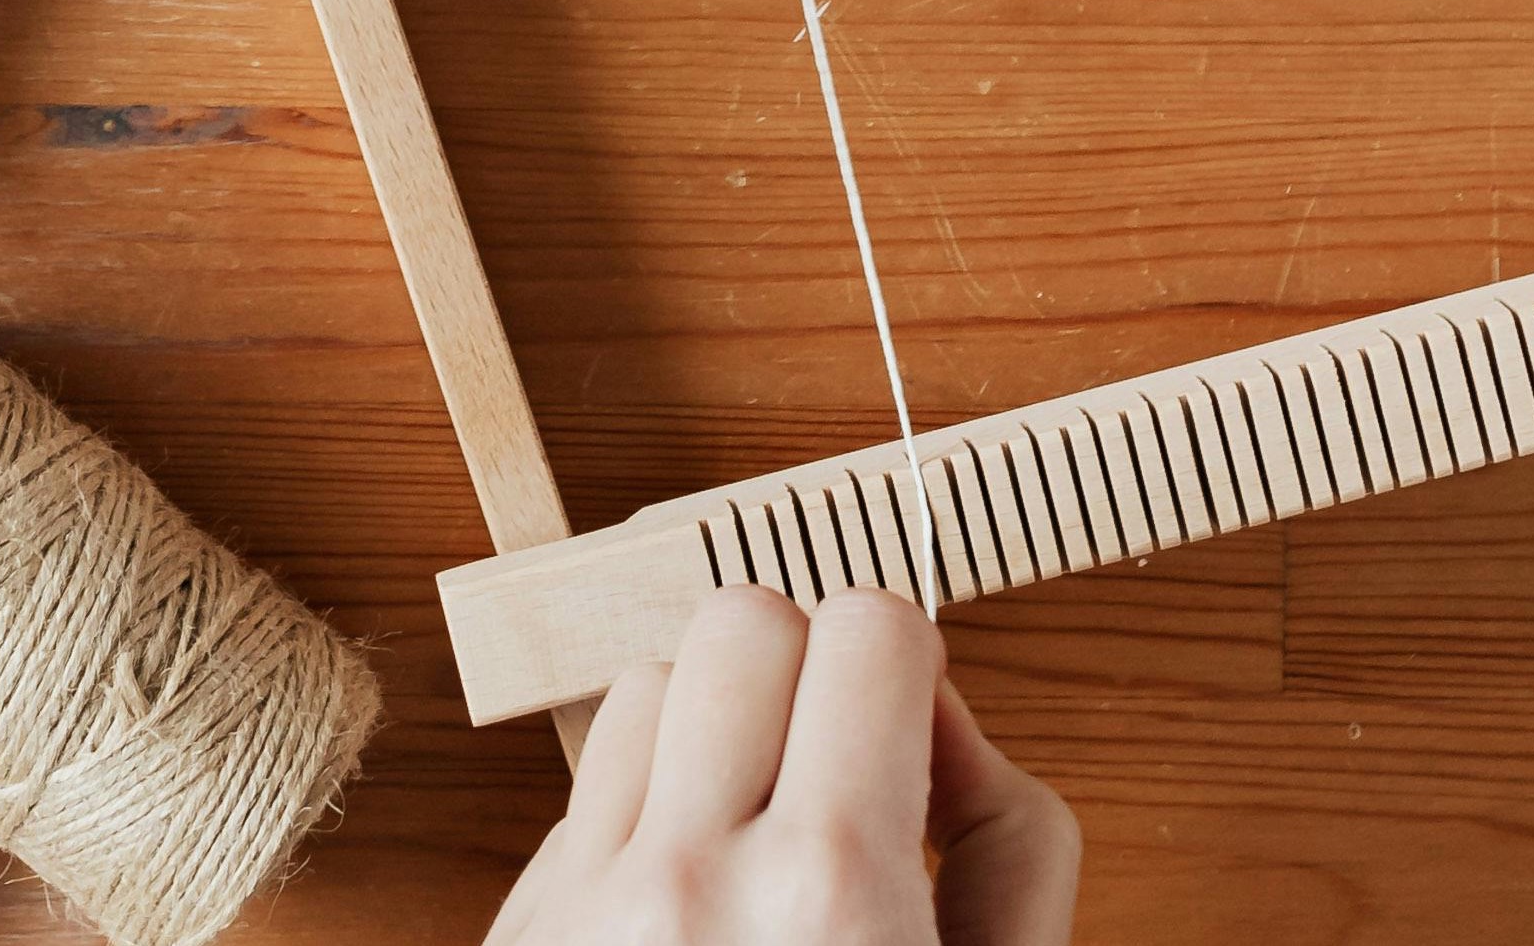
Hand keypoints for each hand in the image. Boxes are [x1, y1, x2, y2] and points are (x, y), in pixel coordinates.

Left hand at [489, 590, 1077, 945]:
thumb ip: (1013, 846)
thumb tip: (944, 720)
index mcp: (833, 896)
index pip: (869, 626)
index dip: (907, 673)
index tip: (913, 748)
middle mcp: (693, 884)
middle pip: (745, 619)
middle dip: (808, 675)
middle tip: (839, 780)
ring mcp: (584, 905)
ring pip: (648, 687)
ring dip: (713, 736)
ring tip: (758, 844)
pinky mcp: (520, 932)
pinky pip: (584, 790)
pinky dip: (644, 813)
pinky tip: (691, 905)